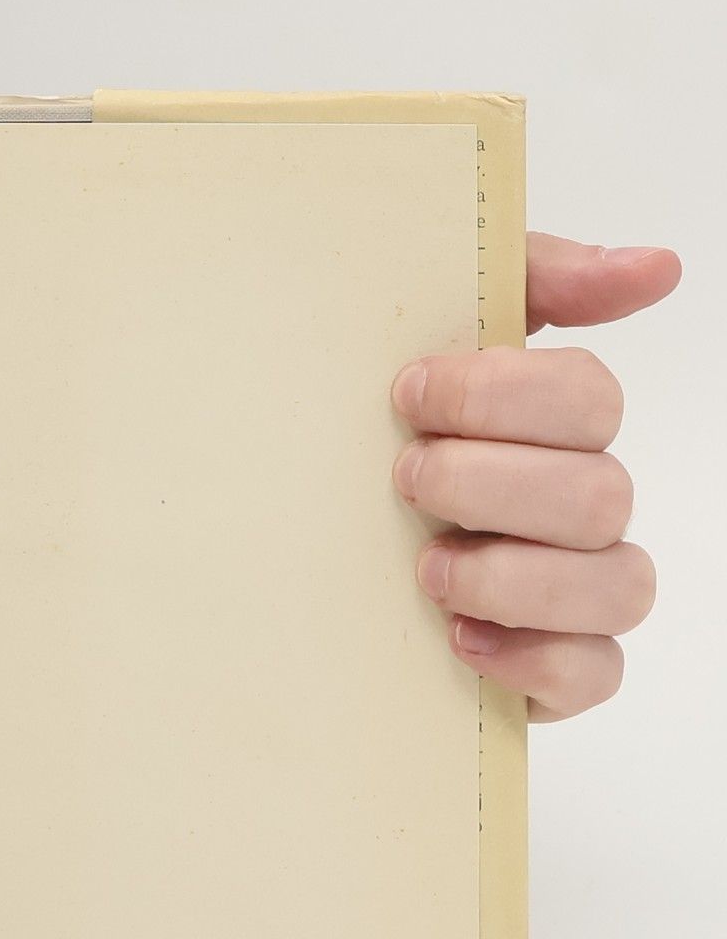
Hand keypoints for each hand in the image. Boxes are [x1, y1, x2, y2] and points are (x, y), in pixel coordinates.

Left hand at [391, 233, 679, 719]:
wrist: (283, 549)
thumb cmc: (369, 437)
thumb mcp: (422, 333)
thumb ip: (530, 282)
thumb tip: (655, 266)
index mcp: (552, 428)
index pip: (588, 398)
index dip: (501, 395)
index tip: (409, 392)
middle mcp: (578, 507)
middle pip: (599, 492)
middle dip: (489, 483)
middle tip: (404, 478)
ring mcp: (574, 592)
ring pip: (618, 585)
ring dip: (512, 574)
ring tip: (425, 568)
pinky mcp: (553, 669)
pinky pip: (595, 672)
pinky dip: (534, 659)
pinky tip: (460, 641)